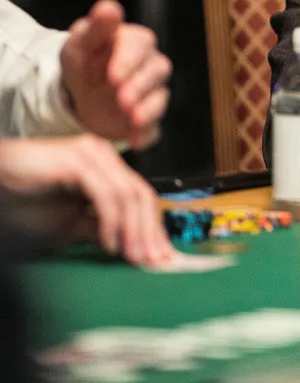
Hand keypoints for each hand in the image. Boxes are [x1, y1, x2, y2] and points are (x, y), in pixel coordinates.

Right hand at [0, 136, 174, 265]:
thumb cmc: (24, 201)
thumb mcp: (69, 224)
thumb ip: (100, 229)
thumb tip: (131, 246)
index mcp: (107, 167)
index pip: (141, 196)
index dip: (153, 227)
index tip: (160, 255)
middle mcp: (104, 157)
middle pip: (140, 195)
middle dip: (149, 231)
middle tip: (153, 260)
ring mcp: (93, 155)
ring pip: (128, 195)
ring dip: (134, 230)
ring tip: (132, 256)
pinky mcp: (79, 162)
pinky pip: (106, 195)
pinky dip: (112, 222)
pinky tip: (110, 243)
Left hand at [60, 0, 171, 150]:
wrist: (78, 94)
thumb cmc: (83, 61)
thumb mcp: (80, 42)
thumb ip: (96, 27)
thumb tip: (109, 8)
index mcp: (135, 42)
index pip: (141, 45)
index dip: (129, 60)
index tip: (112, 74)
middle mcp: (149, 66)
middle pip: (157, 71)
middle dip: (140, 85)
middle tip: (122, 97)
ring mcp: (151, 94)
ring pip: (159, 99)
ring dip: (148, 109)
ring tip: (133, 118)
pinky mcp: (147, 119)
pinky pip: (155, 128)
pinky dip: (147, 134)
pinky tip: (135, 139)